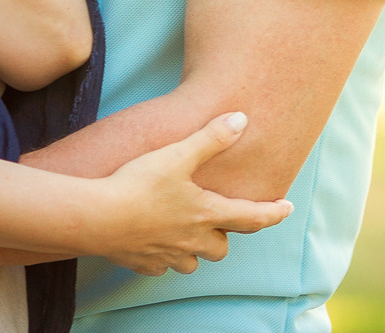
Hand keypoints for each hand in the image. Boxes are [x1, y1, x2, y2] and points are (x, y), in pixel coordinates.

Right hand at [92, 113, 294, 275]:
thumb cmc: (138, 184)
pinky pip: (161, 265)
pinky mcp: (144, 263)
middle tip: (216, 220)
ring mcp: (168, 255)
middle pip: (221, 247)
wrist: (98, 217)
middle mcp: (192, 240)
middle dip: (221, 235)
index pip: (252, 217)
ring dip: (193, 249)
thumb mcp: (177, 155)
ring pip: (192, 262)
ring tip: (183, 232)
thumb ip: (210, 139)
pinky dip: (163, 256)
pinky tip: (152, 240)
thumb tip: (241, 119)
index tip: (287, 209)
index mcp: (206, 214)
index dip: (273, 213)